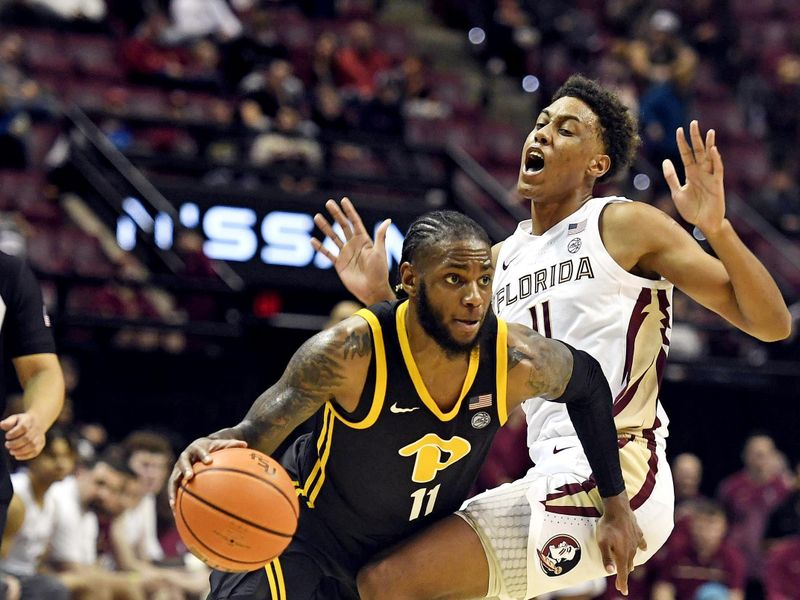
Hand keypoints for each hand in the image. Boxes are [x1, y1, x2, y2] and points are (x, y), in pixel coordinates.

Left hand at [0, 412, 45, 459]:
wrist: (38, 422)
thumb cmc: (22, 422)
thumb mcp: (15, 419)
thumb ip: (8, 422)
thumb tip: (1, 425)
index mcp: (29, 421)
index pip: (23, 427)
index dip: (14, 433)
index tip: (7, 436)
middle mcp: (36, 429)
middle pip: (27, 438)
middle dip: (15, 444)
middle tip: (7, 445)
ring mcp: (40, 437)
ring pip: (32, 446)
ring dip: (20, 451)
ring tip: (11, 451)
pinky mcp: (41, 444)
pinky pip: (35, 452)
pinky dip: (25, 456)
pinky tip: (17, 456)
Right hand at [168, 437, 246, 507]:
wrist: (197, 446)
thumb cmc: (212, 447)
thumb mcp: (221, 444)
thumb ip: (232, 445)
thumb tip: (245, 444)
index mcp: (196, 448)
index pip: (200, 451)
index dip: (203, 455)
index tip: (209, 461)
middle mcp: (185, 457)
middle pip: (183, 463)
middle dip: (186, 469)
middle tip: (190, 477)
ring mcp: (178, 468)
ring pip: (174, 479)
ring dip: (173, 490)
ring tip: (175, 502)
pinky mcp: (175, 478)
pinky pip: (173, 490)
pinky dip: (173, 500)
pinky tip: (175, 513)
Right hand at [311, 198, 393, 304]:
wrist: (372, 290)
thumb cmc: (379, 272)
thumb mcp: (380, 253)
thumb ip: (380, 236)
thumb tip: (387, 220)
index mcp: (364, 240)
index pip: (355, 222)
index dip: (349, 211)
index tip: (343, 200)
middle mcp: (353, 245)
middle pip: (343, 226)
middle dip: (336, 214)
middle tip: (328, 203)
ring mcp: (345, 254)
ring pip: (333, 237)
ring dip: (325, 227)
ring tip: (317, 217)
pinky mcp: (339, 264)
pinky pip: (328, 253)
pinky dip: (320, 247)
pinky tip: (313, 240)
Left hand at [596, 493, 646, 595]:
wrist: (618, 508)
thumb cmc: (608, 526)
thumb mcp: (602, 542)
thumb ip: (606, 557)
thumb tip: (610, 571)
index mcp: (623, 554)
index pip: (622, 572)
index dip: (623, 583)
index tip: (623, 592)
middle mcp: (631, 550)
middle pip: (628, 565)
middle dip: (624, 574)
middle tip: (621, 582)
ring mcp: (636, 541)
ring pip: (634, 555)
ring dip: (630, 562)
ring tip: (629, 568)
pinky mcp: (638, 532)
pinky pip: (640, 542)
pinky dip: (641, 546)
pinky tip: (643, 548)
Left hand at [662, 120, 725, 236]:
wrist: (703, 223)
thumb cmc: (691, 209)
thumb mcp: (677, 192)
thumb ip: (671, 177)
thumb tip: (665, 161)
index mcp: (690, 173)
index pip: (686, 154)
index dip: (683, 142)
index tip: (679, 130)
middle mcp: (701, 172)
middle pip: (698, 151)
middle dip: (696, 138)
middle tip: (693, 123)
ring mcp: (710, 177)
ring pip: (710, 157)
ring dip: (709, 145)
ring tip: (709, 132)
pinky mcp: (718, 184)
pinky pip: (718, 170)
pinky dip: (716, 160)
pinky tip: (713, 150)